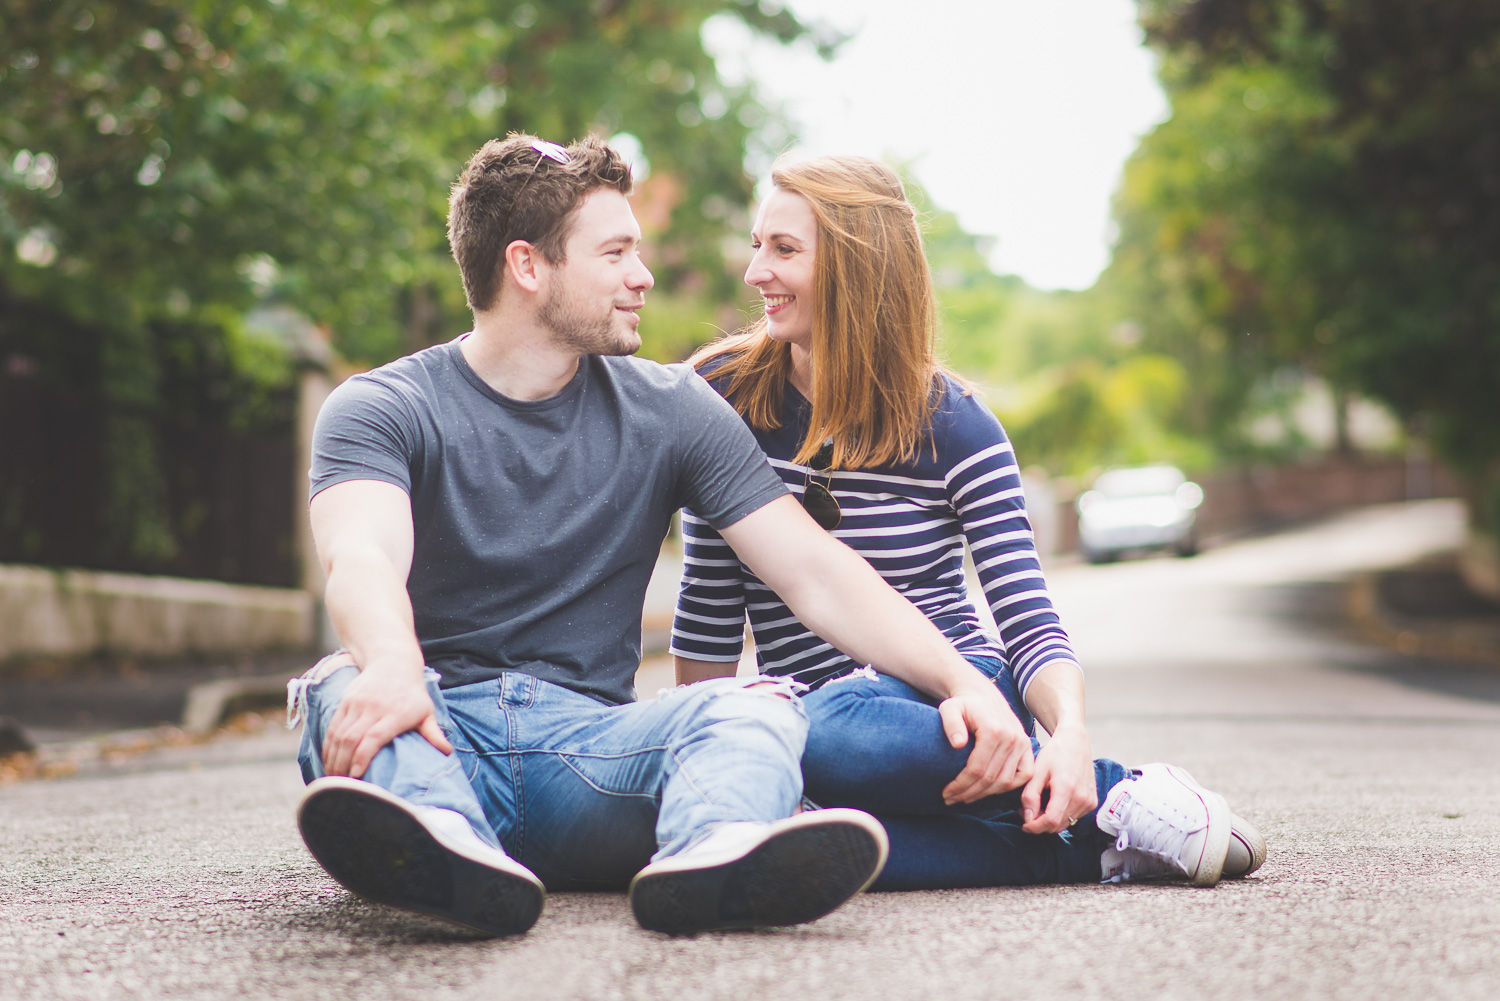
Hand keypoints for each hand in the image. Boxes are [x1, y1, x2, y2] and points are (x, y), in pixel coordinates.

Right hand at [322, 661, 452, 778]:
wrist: (393, 662)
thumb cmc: (412, 692)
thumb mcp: (426, 710)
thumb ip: (433, 733)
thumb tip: (447, 752)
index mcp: (394, 713)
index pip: (373, 737)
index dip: (362, 757)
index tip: (356, 775)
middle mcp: (373, 708)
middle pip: (352, 739)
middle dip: (343, 764)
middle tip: (341, 786)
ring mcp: (357, 704)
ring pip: (339, 734)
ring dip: (333, 758)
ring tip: (333, 779)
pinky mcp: (346, 701)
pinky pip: (333, 726)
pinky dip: (328, 745)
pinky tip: (328, 760)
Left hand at [938, 683, 1034, 803]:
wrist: (982, 695)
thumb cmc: (963, 704)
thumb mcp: (949, 708)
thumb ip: (951, 723)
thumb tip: (958, 743)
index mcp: (993, 730)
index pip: (977, 769)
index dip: (960, 785)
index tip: (946, 793)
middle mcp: (1012, 738)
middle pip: (991, 778)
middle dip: (969, 793)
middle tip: (952, 799)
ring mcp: (1022, 743)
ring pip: (1006, 781)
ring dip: (986, 794)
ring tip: (966, 798)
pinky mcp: (1027, 747)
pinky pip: (1023, 775)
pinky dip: (1008, 787)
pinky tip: (989, 791)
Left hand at [1020, 720, 1096, 833]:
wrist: (1075, 741)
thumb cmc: (1054, 754)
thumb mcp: (1037, 771)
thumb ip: (1030, 795)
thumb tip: (1028, 818)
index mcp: (1066, 789)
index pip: (1051, 821)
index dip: (1035, 827)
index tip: (1024, 825)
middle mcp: (1082, 798)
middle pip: (1058, 825)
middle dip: (1040, 823)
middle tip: (1027, 810)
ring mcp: (1089, 801)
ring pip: (1065, 823)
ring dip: (1050, 820)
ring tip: (1039, 803)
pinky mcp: (1093, 802)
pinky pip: (1074, 817)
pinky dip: (1061, 815)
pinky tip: (1053, 801)